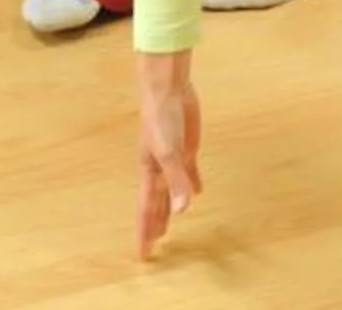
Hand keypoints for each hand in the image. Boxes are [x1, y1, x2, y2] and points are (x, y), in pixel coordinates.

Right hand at [136, 52, 201, 256]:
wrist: (167, 87)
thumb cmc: (162, 117)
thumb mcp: (170, 151)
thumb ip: (176, 180)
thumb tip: (182, 210)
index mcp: (150, 171)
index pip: (147, 208)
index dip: (146, 230)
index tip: (143, 253)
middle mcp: (159, 168)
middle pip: (156, 202)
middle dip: (154, 223)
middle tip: (153, 245)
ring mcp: (173, 157)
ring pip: (171, 190)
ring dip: (170, 208)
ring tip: (169, 226)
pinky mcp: (187, 147)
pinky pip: (188, 172)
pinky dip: (192, 184)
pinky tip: (198, 193)